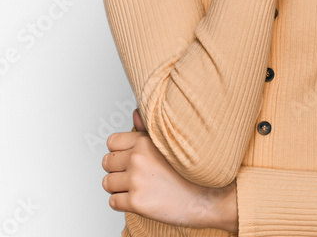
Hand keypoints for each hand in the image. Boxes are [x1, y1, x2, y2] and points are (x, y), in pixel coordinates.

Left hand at [102, 114, 238, 230]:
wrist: (209, 198)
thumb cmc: (193, 172)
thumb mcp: (172, 144)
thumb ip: (147, 129)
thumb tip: (135, 113)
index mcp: (145, 141)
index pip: (112, 142)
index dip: (120, 151)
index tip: (130, 157)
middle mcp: (138, 159)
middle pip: (107, 162)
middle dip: (117, 169)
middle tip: (135, 174)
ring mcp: (136, 181)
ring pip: (108, 183)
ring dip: (119, 187)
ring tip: (140, 187)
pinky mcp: (136, 202)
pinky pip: (114, 202)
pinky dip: (124, 203)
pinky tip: (142, 198)